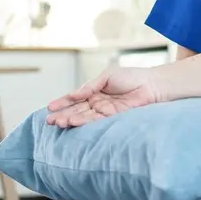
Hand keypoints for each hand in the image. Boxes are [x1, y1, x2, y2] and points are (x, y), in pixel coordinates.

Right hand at [45, 67, 160, 127]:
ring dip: (71, 119)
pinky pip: (96, 121)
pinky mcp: (113, 118)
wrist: (151, 84)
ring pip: (84, 116)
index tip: (48, 108)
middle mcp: (97, 103)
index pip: (74, 98)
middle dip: (63, 115)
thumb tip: (74, 94)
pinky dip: (84, 121)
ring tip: (58, 123)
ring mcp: (104, 111)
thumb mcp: (106, 76)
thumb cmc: (131, 77)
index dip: (62, 102)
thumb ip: (90, 86)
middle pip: (77, 109)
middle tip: (49, 121)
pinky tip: (74, 122)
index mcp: (94, 92)